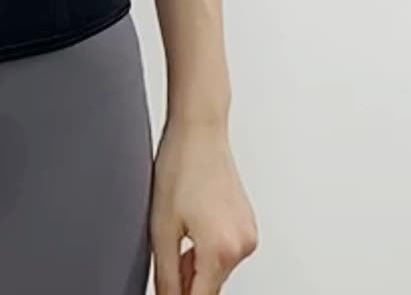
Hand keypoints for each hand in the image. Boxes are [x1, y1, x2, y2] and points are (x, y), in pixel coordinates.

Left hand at [151, 119, 258, 294]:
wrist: (199, 132)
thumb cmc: (180, 167)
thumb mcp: (161, 229)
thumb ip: (166, 275)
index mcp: (221, 250)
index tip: (169, 292)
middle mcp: (243, 245)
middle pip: (211, 284)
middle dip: (186, 279)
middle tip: (167, 252)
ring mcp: (249, 234)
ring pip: (218, 268)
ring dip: (196, 263)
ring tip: (177, 229)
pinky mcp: (247, 224)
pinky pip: (226, 250)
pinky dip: (208, 247)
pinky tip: (192, 223)